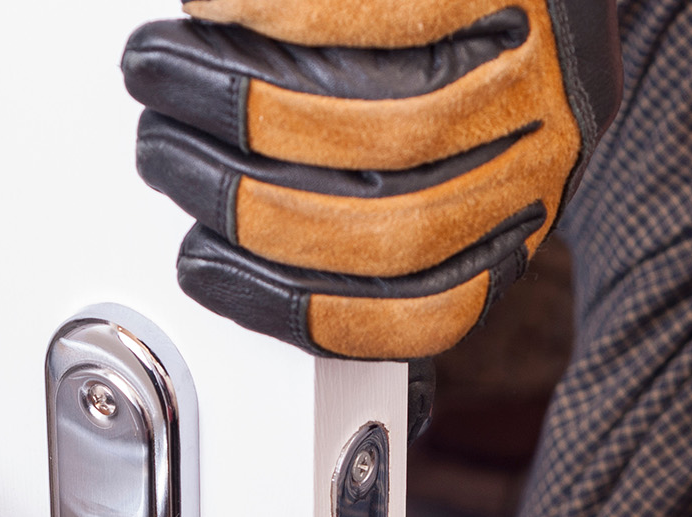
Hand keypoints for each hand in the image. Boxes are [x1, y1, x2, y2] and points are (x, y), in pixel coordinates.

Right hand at [121, 0, 620, 358]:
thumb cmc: (501, 43)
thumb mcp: (471, 153)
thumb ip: (389, 216)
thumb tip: (260, 250)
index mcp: (512, 212)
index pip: (422, 311)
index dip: (296, 307)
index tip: (205, 267)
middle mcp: (530, 152)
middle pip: (388, 226)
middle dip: (245, 202)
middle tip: (161, 154)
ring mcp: (521, 68)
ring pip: (377, 124)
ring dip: (244, 106)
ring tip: (164, 74)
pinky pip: (381, 10)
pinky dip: (280, 12)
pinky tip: (215, 4)